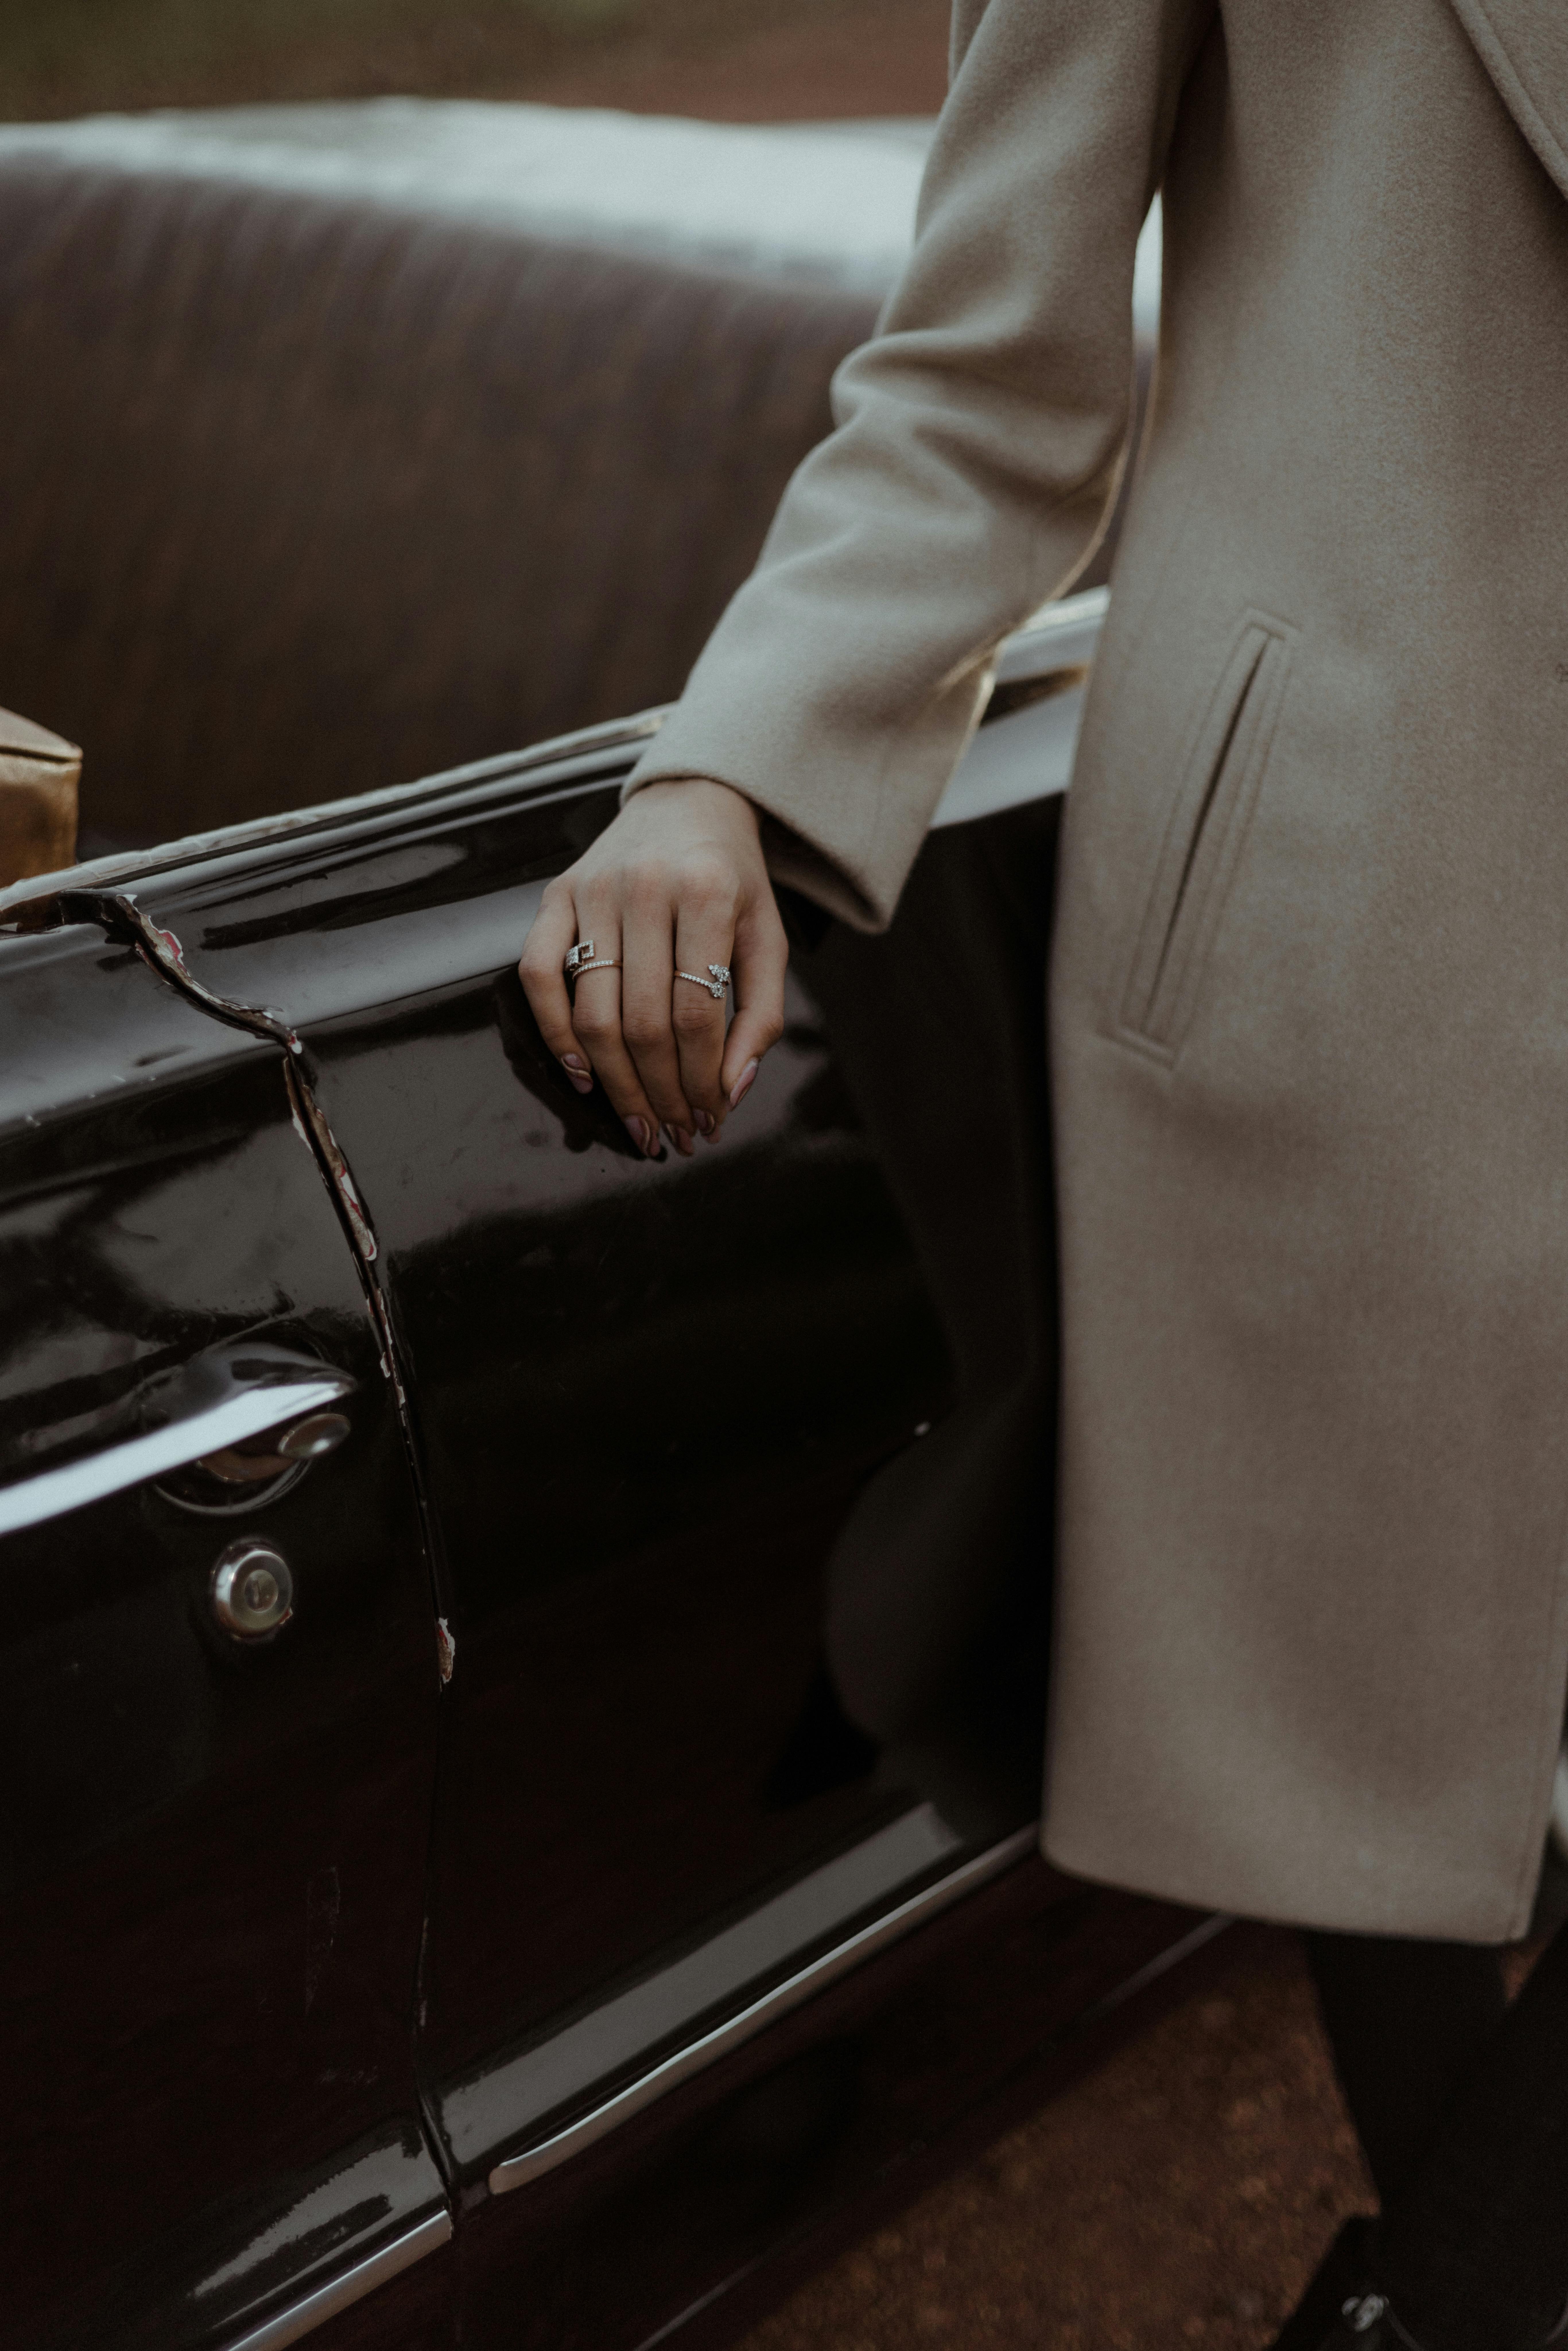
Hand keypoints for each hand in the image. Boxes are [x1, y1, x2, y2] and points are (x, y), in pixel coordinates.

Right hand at [518, 777, 788, 1156]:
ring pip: (591, 1012)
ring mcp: (592, 890)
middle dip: (659, 1094)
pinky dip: (554, 1031)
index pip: (695, 1015)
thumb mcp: (768, 940)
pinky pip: (539, 975)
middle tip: (674, 1135)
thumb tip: (731, 1091)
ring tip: (638, 1121)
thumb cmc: (733, 881)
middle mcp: (643, 888)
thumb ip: (761, 1016)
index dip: (700, 1081)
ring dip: (614, 1082)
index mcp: (705, 893)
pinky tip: (581, 1073)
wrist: (690, 802)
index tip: (709, 1119)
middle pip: (641, 1024)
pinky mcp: (555, 894)